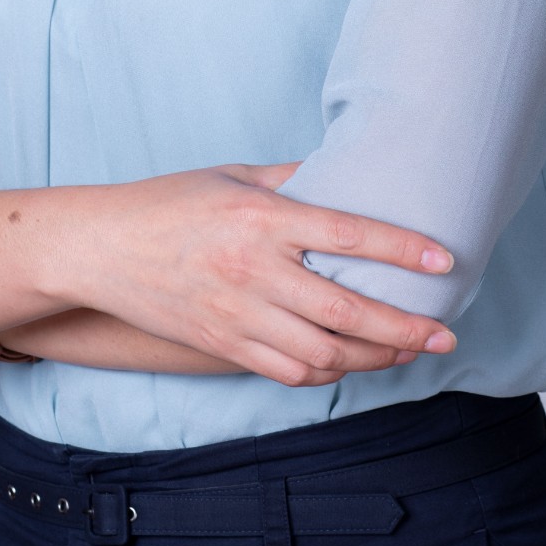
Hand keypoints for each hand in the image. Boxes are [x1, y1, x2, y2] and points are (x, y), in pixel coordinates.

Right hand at [43, 162, 459, 388]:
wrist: (100, 247)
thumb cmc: (167, 202)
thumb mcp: (232, 175)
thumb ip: (290, 178)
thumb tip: (344, 172)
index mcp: (261, 218)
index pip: (348, 235)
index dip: (402, 251)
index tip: (443, 261)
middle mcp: (254, 269)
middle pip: (346, 312)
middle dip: (405, 329)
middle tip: (444, 333)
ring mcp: (237, 314)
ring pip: (324, 353)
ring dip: (374, 358)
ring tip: (406, 351)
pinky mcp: (223, 345)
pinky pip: (288, 371)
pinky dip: (328, 372)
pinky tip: (350, 362)